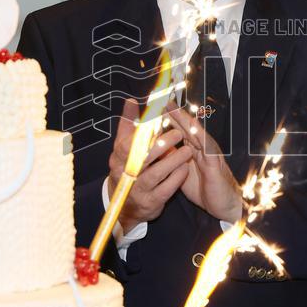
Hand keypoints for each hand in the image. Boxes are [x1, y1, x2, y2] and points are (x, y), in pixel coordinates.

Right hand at [110, 99, 193, 232]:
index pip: (126, 145)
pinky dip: (176, 178)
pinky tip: (185, 168)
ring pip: (155, 174)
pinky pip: (165, 190)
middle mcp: (125, 175)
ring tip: (187, 150)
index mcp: (118, 159)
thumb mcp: (124, 148)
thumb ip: (128, 124)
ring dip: (172, 161)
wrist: (127, 206)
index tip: (157, 121)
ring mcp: (138, 190)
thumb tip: (131, 101)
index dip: (141, 133)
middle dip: (160, 145)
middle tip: (178, 134)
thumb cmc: (128, 168)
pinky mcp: (150, 202)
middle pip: (141, 159)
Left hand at [165, 101, 242, 223]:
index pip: (180, 132)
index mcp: (193, 151)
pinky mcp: (215, 163)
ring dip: (186, 120)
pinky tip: (194, 127)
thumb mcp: (182, 174)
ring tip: (175, 109)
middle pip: (187, 128)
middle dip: (176, 114)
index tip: (157, 109)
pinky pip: (208, 147)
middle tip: (164, 101)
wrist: (224, 206)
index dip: (170, 121)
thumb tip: (158, 152)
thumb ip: (173, 162)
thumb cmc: (205, 190)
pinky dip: (201, 136)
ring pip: (197, 133)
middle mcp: (202, 149)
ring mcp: (209, 154)